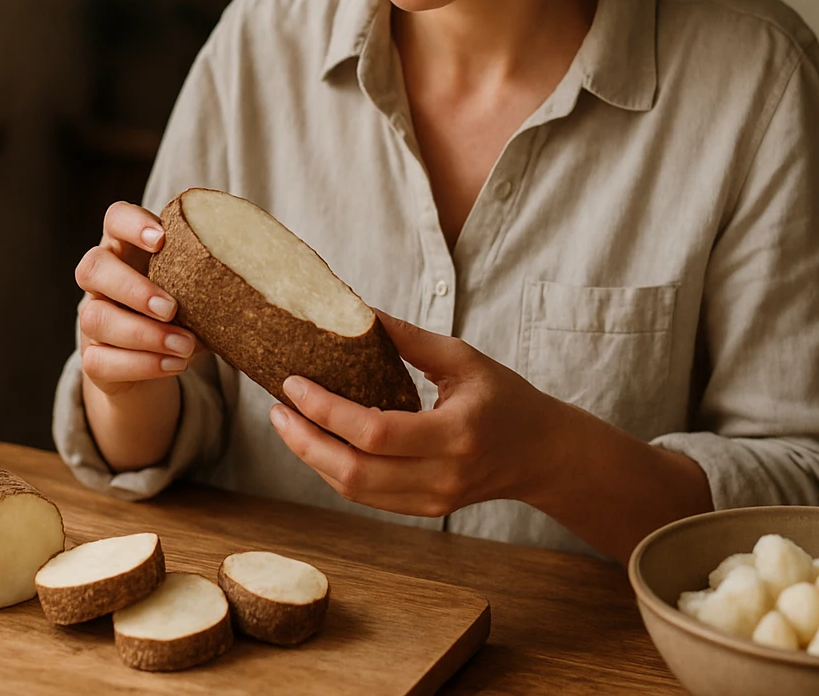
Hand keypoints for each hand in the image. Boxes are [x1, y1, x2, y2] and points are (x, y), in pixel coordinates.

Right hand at [74, 201, 203, 397]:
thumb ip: (216, 278)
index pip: (115, 219)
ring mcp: (92, 317)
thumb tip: (262, 277)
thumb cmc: (189, 312)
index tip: (162, 240)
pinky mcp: (93, 357)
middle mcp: (102, 279)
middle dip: (132, 288)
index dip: (131, 224)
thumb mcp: (201, 290)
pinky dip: (140, 364)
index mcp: (128, 248)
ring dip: (143, 334)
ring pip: (94, 318)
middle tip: (172, 307)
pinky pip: (99, 361)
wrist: (164, 361)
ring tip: (185, 345)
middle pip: (93, 268)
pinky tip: (174, 364)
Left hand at [267, 311, 562, 517]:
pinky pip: (366, 497)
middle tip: (277, 408)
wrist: (542, 453)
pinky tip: (316, 443)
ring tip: (287, 423)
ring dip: (312, 458)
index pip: (376, 432)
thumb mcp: (463, 358)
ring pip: (354, 490)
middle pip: (355, 471)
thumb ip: (408, 338)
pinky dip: (334, 471)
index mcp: (458, 432)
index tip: (294, 383)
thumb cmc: (505, 397)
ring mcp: (434, 500)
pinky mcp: (425, 510)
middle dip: (305, 441)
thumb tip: (356, 308)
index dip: (326, 411)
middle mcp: (445, 475)